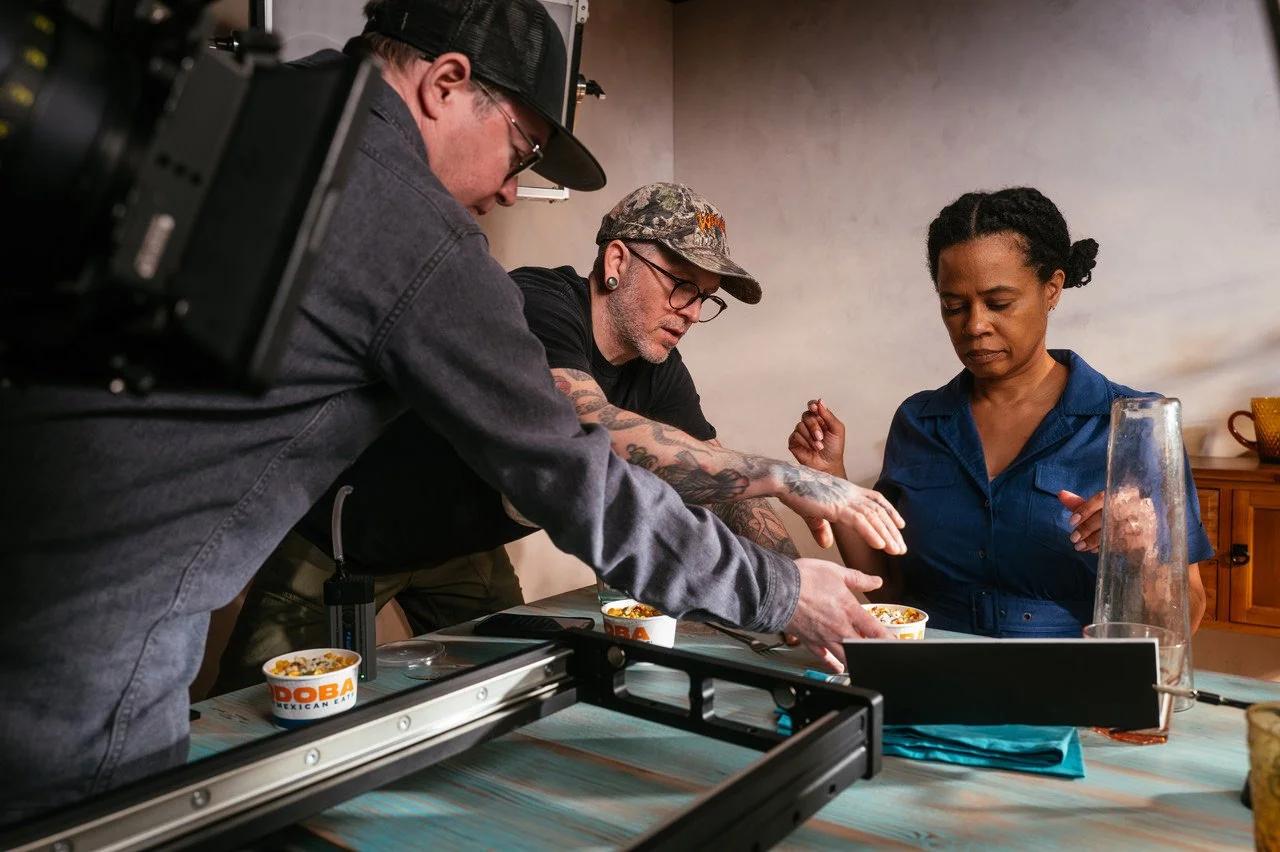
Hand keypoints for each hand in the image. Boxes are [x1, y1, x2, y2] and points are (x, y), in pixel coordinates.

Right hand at [773, 463, 906, 554]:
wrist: (785, 481)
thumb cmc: (797, 492)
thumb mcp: (814, 512)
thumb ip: (822, 528)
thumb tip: (827, 544)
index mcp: (847, 490)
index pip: (876, 500)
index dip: (890, 512)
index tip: (901, 525)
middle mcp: (850, 492)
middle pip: (878, 511)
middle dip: (892, 531)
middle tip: (902, 548)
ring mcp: (844, 499)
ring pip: (873, 518)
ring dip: (887, 535)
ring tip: (897, 550)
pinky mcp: (835, 506)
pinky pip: (859, 521)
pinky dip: (871, 533)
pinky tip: (881, 545)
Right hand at [785, 557, 892, 670]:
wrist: (776, 589)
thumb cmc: (803, 579)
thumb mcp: (835, 571)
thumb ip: (858, 578)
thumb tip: (876, 581)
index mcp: (849, 610)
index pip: (876, 631)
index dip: (889, 640)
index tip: (897, 645)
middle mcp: (839, 628)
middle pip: (863, 649)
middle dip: (874, 654)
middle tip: (881, 655)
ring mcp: (824, 637)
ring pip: (846, 657)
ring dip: (857, 661)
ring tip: (865, 663)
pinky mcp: (809, 641)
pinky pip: (824, 658)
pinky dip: (833, 664)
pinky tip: (838, 666)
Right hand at [788, 399, 846, 476]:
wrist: (828, 464)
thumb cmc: (834, 448)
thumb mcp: (837, 429)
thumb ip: (828, 415)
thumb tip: (820, 401)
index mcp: (820, 418)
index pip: (813, 406)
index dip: (812, 405)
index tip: (814, 408)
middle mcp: (809, 424)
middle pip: (806, 415)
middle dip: (814, 426)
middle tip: (821, 437)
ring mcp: (800, 432)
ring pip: (800, 426)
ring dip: (811, 437)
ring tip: (819, 447)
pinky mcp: (794, 441)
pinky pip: (795, 435)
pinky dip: (804, 442)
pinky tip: (810, 449)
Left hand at [1059, 488, 1155, 552]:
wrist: (1145, 529)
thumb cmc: (1116, 515)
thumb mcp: (1099, 509)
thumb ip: (1081, 503)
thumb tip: (1060, 494)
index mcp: (1123, 493)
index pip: (1102, 498)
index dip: (1085, 509)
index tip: (1071, 521)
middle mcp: (1134, 505)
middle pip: (1105, 516)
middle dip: (1086, 528)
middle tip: (1073, 538)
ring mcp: (1142, 522)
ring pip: (1112, 532)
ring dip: (1093, 541)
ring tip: (1079, 547)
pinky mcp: (1145, 539)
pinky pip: (1121, 545)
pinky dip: (1105, 548)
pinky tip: (1095, 550)